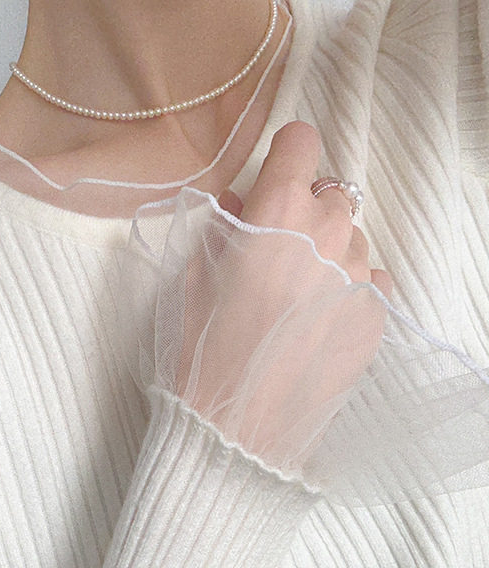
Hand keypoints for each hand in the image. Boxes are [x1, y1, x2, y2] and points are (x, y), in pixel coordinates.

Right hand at [175, 121, 393, 469]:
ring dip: (328, 253)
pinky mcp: (374, 313)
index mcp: (277, 211)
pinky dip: (350, 289)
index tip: (275, 180)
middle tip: (276, 254)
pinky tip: (319, 320)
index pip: (300, 141)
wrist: (239, 426)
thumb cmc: (204, 353)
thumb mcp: (192, 280)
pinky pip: (370, 280)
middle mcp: (327, 231)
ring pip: (352, 238)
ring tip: (296, 299)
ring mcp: (357, 272)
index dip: (284, 158)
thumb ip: (220, 229)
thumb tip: (241, 206)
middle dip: (305, 213)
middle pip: (330, 193)